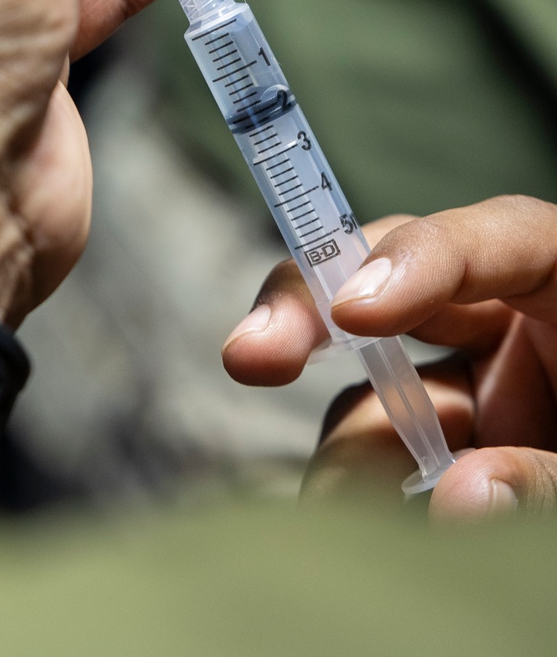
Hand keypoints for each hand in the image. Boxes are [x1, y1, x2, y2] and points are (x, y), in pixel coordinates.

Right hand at [222, 196, 556, 516]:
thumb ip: (548, 475)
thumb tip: (456, 500)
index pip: (496, 238)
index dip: (418, 258)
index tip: (353, 311)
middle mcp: (515, 322)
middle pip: (387, 276)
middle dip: (308, 314)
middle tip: (250, 357)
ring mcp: (480, 387)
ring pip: (370, 396)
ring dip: (346, 462)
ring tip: (348, 533)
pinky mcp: (453, 454)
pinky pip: (378, 463)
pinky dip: (357, 501)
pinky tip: (364, 540)